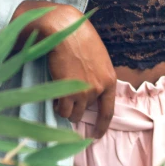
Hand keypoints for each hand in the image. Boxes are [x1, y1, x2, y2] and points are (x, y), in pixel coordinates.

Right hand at [10, 0, 115, 137]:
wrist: (64, 30)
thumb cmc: (79, 37)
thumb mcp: (97, 56)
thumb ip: (97, 74)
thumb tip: (92, 90)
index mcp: (109, 78)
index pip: (108, 110)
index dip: (102, 125)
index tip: (96, 135)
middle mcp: (99, 88)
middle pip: (85, 110)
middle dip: (76, 107)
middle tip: (67, 96)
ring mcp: (84, 92)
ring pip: (72, 114)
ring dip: (65, 108)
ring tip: (59, 94)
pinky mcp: (68, 94)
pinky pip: (62, 111)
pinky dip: (57, 106)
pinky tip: (54, 96)